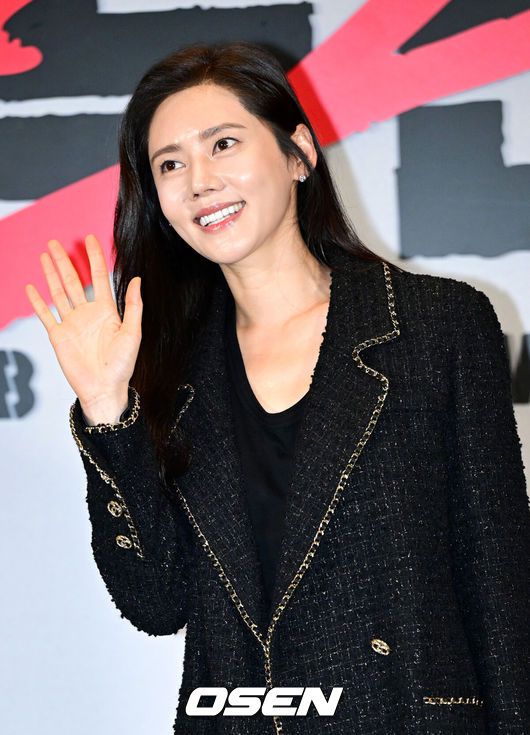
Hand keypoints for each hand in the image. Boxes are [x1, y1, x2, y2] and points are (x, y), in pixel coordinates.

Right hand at [25, 234, 141, 418]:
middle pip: (73, 281)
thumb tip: (136, 280)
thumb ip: (134, 306)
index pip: (99, 277)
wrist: (105, 389)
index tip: (90, 239)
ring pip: (58, 292)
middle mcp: (87, 314)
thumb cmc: (122, 365)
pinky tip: (32, 287)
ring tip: (45, 255)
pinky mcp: (58, 336)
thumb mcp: (133, 333)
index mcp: (107, 311)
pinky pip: (45, 315)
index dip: (94, 258)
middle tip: (56, 242)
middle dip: (65, 261)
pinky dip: (38, 302)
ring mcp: (71, 323)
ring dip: (51, 274)